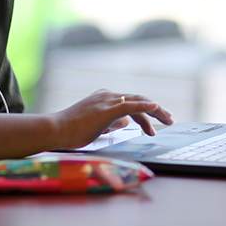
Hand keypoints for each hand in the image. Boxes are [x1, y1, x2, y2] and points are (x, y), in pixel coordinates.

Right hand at [54, 89, 173, 149]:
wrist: (56, 129)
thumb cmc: (71, 130)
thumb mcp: (97, 125)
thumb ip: (112, 121)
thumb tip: (127, 122)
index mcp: (104, 98)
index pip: (131, 103)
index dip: (145, 113)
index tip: (154, 124)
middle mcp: (108, 95)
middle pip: (139, 100)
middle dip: (156, 110)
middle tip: (169, 119)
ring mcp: (108, 101)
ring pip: (139, 102)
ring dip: (156, 111)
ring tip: (168, 120)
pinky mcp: (107, 109)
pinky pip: (131, 105)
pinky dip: (145, 107)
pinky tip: (155, 109)